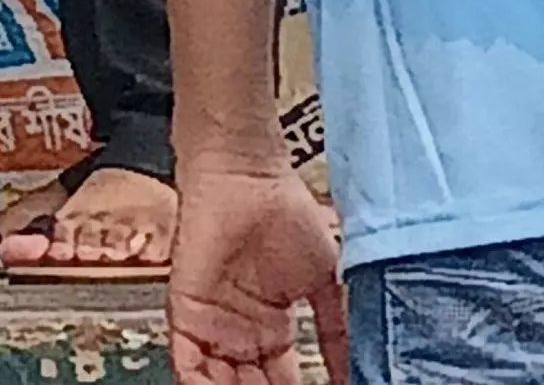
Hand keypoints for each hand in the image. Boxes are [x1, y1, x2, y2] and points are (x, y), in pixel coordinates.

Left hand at [163, 170, 342, 384]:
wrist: (249, 179)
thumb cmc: (287, 213)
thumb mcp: (328, 280)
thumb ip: (338, 329)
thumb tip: (358, 370)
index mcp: (271, 329)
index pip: (281, 382)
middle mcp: (241, 334)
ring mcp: (212, 329)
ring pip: (220, 384)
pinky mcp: (186, 318)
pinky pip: (187, 368)